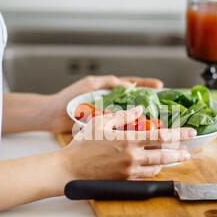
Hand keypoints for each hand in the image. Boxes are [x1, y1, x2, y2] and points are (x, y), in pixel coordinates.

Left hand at [46, 75, 162, 133]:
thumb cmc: (68, 98)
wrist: (52, 115)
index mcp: (107, 89)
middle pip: (134, 103)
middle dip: (149, 105)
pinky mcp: (102, 127)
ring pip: (129, 116)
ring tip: (156, 123)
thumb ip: (108, 83)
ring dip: (141, 120)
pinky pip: (119, 127)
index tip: (160, 86)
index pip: (131, 84)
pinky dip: (129, 130)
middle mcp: (109, 102)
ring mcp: (106, 115)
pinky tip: (138, 134)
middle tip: (163, 109)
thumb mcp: (90, 84)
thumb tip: (127, 84)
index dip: (146, 85)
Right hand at [59, 106, 195, 180]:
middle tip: (188, 152)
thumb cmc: (81, 145)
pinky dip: (153, 172)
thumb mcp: (101, 123)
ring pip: (156, 168)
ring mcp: (129, 171)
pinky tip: (156, 168)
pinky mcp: (124, 180)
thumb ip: (122, 116)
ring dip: (168, 164)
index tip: (191, 132)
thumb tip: (139, 109)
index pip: (161, 136)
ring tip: (175, 159)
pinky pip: (144, 177)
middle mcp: (132, 157)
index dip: (179, 134)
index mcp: (128, 140)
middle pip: (164, 155)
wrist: (69, 169)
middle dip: (179, 154)